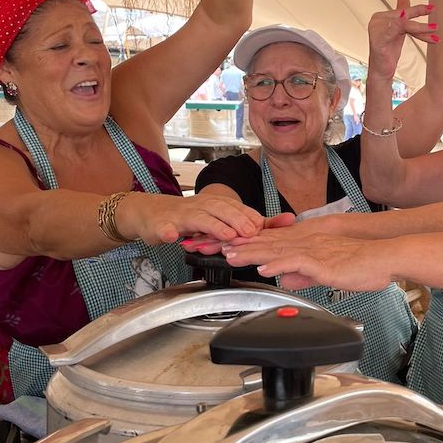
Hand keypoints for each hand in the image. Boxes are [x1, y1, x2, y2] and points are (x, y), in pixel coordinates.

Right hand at [118, 192, 267, 246]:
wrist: (153, 214)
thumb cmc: (192, 219)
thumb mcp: (224, 220)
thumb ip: (254, 222)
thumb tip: (289, 220)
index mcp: (218, 205)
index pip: (239, 209)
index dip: (252, 219)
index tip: (265, 229)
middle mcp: (203, 206)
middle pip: (223, 210)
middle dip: (238, 220)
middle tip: (251, 232)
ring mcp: (182, 215)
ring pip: (199, 218)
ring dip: (213, 227)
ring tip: (226, 236)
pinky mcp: (162, 224)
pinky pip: (164, 228)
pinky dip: (167, 232)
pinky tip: (170, 237)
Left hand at [224, 231, 394, 292]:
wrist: (384, 259)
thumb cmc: (362, 265)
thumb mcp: (326, 272)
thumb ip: (305, 274)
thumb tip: (287, 279)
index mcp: (307, 245)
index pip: (272, 244)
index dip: (248, 246)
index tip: (228, 248)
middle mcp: (306, 244)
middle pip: (267, 244)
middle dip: (241, 246)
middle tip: (219, 248)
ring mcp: (313, 251)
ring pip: (276, 250)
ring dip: (252, 253)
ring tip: (231, 256)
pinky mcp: (322, 261)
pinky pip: (296, 262)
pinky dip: (278, 265)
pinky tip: (264, 269)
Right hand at [367, 0, 436, 80]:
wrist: (381, 71)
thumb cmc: (388, 51)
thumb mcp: (398, 30)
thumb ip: (400, 12)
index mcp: (381, 16)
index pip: (403, 13)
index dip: (418, 12)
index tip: (432, 8)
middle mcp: (377, 21)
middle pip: (403, 17)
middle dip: (420, 18)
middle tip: (435, 17)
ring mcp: (376, 31)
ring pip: (402, 24)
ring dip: (420, 28)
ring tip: (434, 29)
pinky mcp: (377, 41)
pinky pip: (389, 32)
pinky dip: (397, 25)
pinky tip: (405, 19)